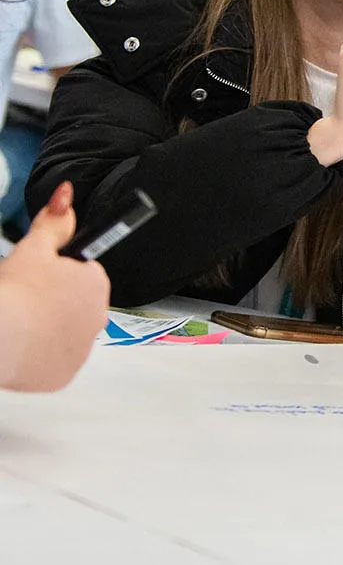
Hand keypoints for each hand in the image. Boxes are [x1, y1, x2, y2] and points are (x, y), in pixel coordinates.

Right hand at [0, 183, 109, 390]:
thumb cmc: (15, 292)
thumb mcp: (33, 250)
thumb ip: (53, 222)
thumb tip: (66, 195)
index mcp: (96, 285)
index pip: (82, 275)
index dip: (56, 275)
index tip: (38, 280)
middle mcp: (98, 319)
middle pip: (74, 304)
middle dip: (51, 300)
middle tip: (23, 298)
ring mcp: (82, 351)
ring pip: (64, 333)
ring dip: (45, 328)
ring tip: (21, 321)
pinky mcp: (62, 376)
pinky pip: (52, 362)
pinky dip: (38, 356)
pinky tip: (21, 346)